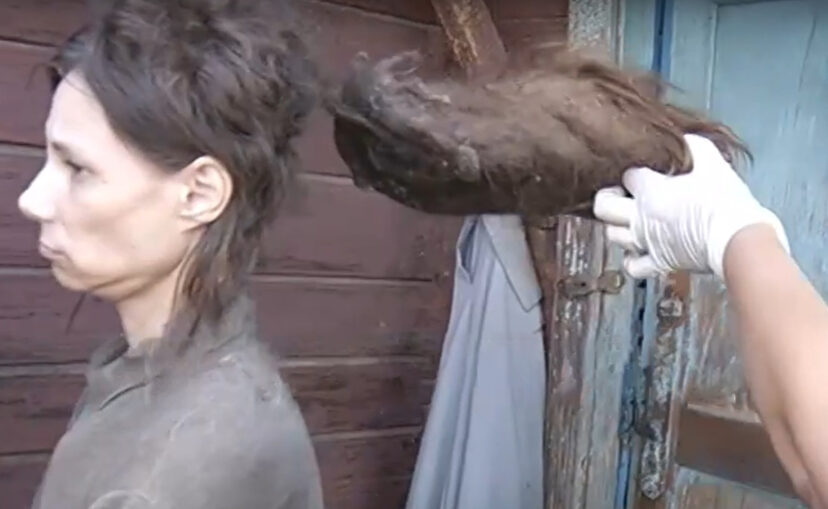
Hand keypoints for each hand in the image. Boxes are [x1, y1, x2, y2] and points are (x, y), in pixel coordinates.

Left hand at [593, 134, 788, 278]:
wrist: (738, 239)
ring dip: (617, 226)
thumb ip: (694, 146)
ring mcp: (647, 242)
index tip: (646, 172)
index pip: (627, 175)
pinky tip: (638, 250)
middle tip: (619, 194)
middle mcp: (641, 217)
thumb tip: (684, 140)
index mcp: (650, 190)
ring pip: (612, 235)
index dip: (634, 171)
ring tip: (629, 219)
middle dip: (607, 197)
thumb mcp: (712, 162)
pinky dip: (631, 258)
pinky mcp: (660, 263)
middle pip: (603, 207)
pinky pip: (632, 266)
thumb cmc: (725, 201)